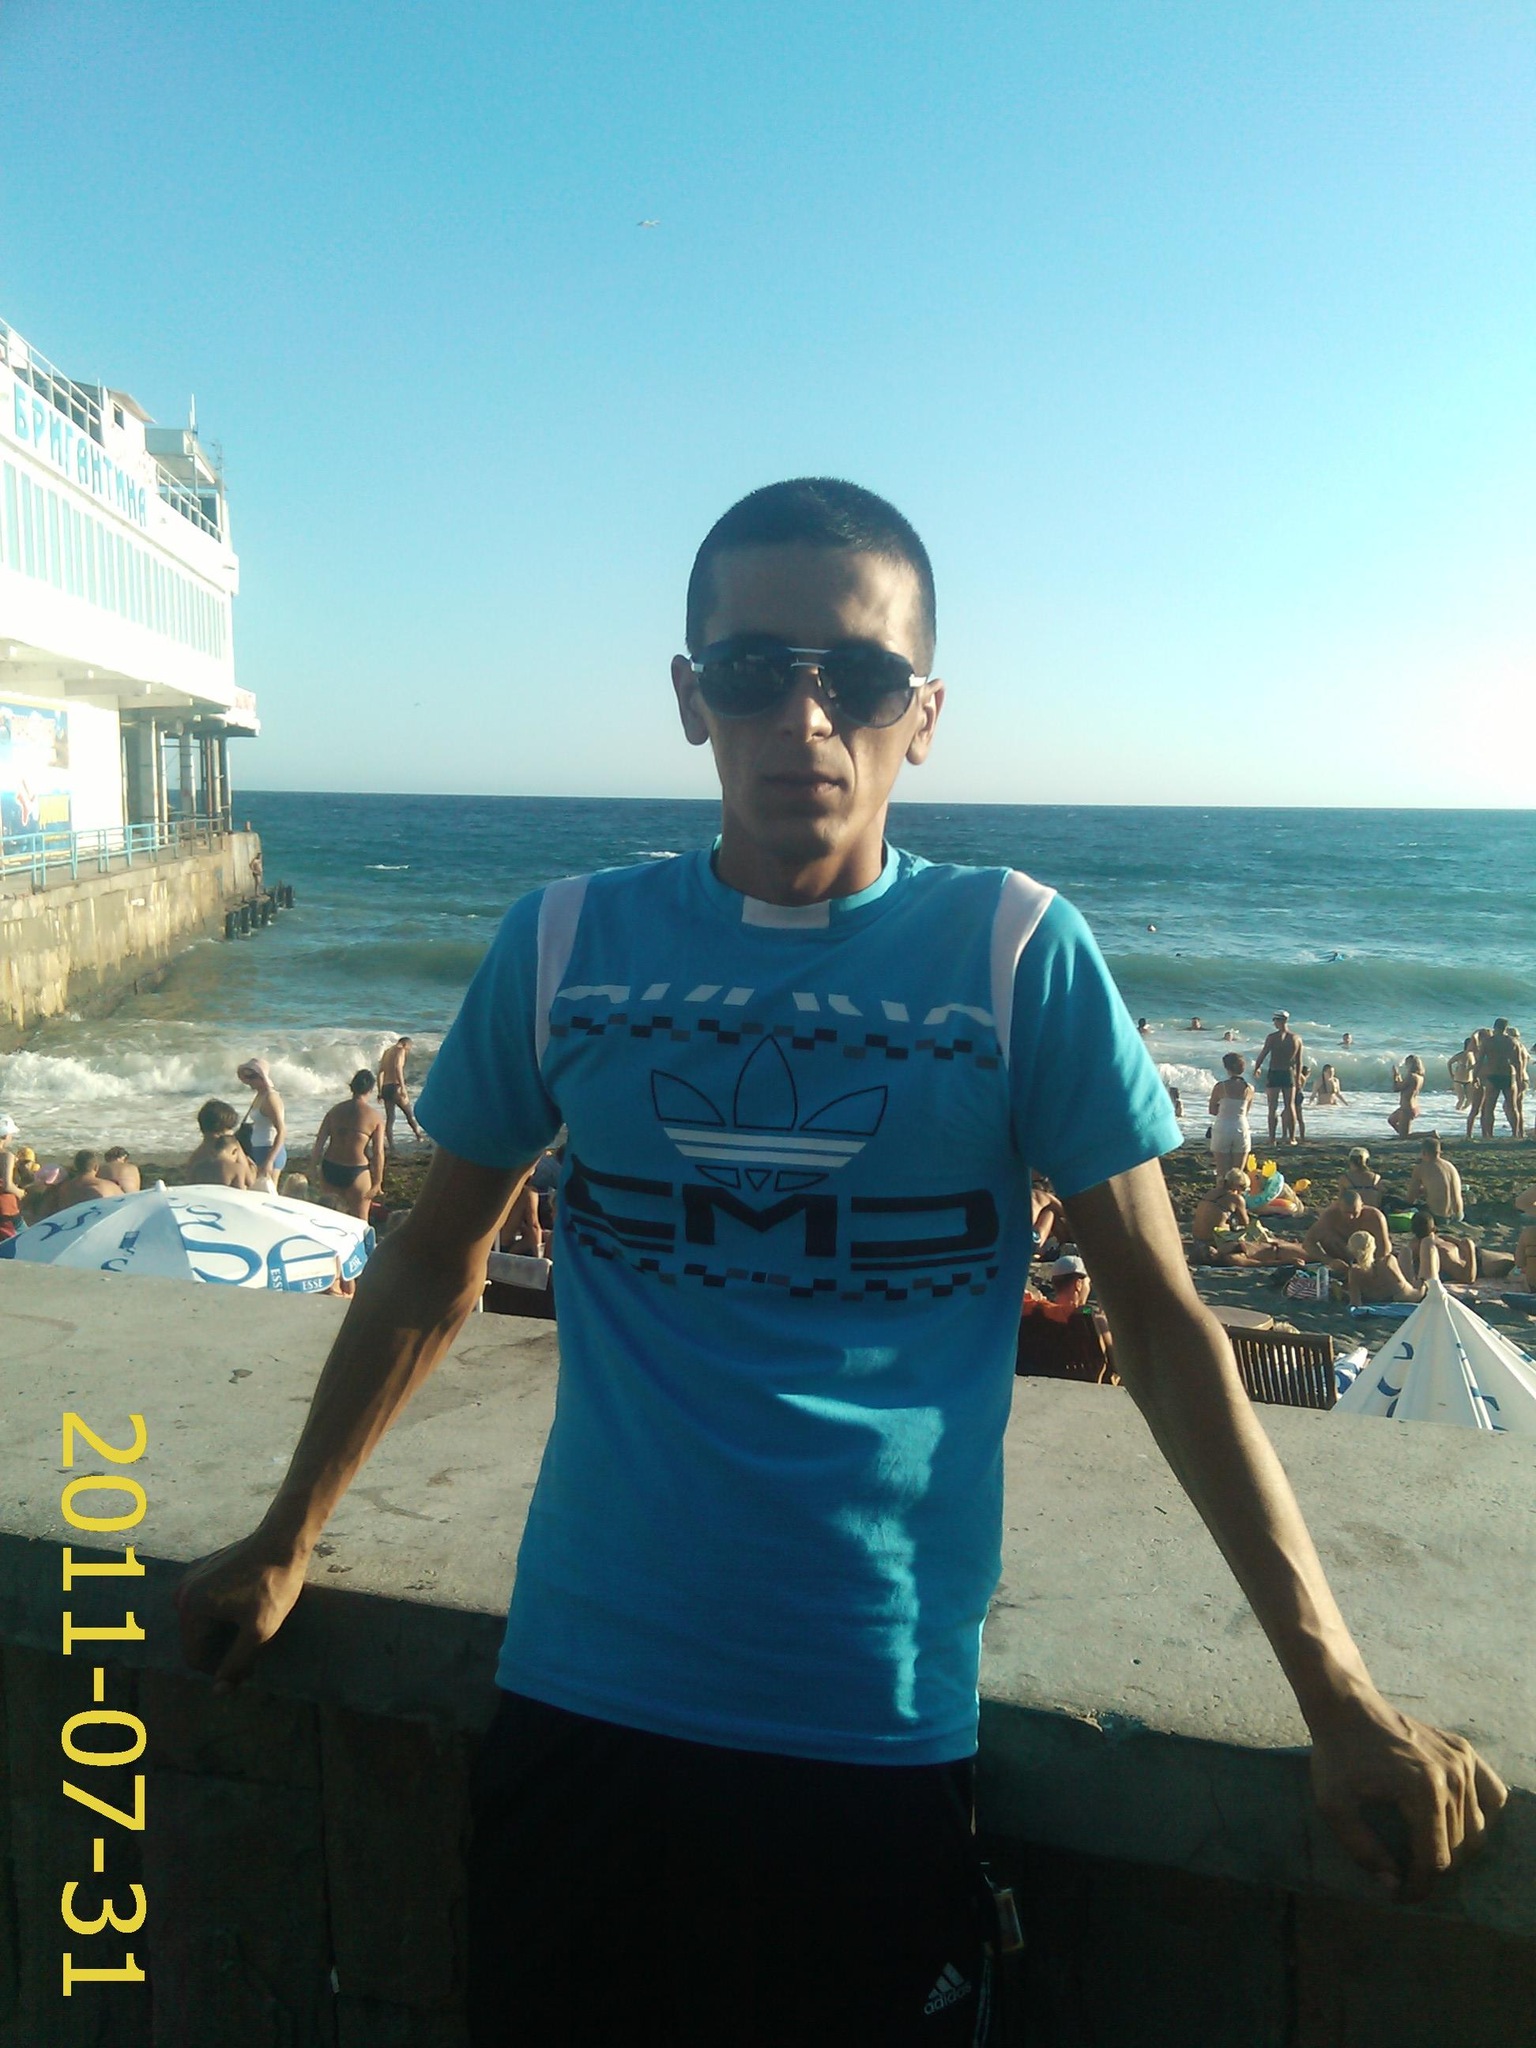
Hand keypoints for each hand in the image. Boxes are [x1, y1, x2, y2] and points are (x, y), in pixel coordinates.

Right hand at [174, 1531, 310, 1693]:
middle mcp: (183, 1593)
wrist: (284, 1539)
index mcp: (190, 1608)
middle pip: (198, 1640)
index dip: (220, 1667)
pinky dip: (223, 1614)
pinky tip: (246, 1608)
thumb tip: (218, 1692)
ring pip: (203, 1624)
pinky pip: (207, 1605)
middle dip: (222, 1648)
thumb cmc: (273, 1584)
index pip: (195, 1657)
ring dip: (223, 1631)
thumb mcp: (259, 1631)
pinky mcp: (204, 1571)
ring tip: (252, 1625)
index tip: (248, 1663)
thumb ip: (236, 1663)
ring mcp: (191, 1580)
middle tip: (254, 1644)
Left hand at [1309, 1696, 1506, 1900]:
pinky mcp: (1465, 1750)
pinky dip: (1481, 1815)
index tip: (1401, 1894)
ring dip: (1455, 1847)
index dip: (1419, 1885)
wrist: (1345, 1706)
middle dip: (1435, 1870)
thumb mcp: (1333, 1805)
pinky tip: (1456, 1821)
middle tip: (1409, 1876)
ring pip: (1477, 1828)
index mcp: (1424, 1790)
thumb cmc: (1337, 1755)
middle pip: (1459, 1848)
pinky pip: (1492, 1796)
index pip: (1435, 1860)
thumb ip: (1362, 1850)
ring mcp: (1463, 1761)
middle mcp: (1453, 1776)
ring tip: (1425, 1851)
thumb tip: (1393, 1885)